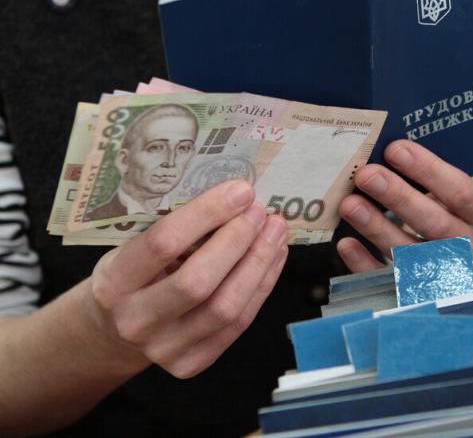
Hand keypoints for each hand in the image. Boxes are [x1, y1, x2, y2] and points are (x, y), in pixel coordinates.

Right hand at [85, 179, 288, 377]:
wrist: (113, 332)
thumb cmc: (132, 276)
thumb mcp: (132, 248)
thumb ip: (173, 229)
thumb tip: (234, 196)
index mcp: (113, 283)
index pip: (163, 243)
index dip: (207, 214)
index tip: (240, 190)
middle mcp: (135, 321)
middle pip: (197, 280)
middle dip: (238, 240)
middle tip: (260, 210)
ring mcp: (164, 349)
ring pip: (226, 307)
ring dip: (258, 262)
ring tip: (275, 231)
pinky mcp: (191, 364)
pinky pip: (238, 324)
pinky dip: (262, 285)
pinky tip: (274, 257)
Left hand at [337, 140, 472, 272]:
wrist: (466, 234)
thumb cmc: (452, 199)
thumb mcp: (454, 181)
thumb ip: (430, 172)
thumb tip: (386, 146)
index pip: (459, 191)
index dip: (428, 170)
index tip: (396, 149)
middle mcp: (467, 242)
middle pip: (434, 223)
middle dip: (398, 197)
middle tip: (367, 174)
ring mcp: (443, 267)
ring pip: (410, 252)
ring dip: (377, 228)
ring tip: (349, 204)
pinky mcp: (418, 285)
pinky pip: (390, 278)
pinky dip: (366, 263)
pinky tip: (346, 243)